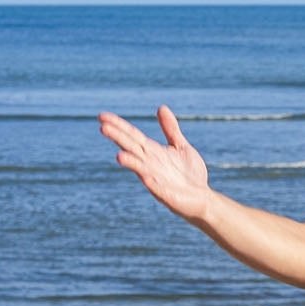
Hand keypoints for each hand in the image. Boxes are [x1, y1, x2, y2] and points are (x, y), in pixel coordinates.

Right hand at [98, 106, 212, 220]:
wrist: (202, 198)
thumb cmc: (190, 174)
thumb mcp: (180, 145)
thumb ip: (170, 129)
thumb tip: (161, 107)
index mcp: (153, 151)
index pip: (132, 135)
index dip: (118, 125)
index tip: (102, 115)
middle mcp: (149, 162)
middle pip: (131, 147)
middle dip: (118, 137)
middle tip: (102, 126)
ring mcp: (154, 177)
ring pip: (138, 165)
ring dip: (128, 159)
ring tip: (118, 155)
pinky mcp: (162, 191)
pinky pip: (151, 182)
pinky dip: (145, 176)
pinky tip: (140, 173)